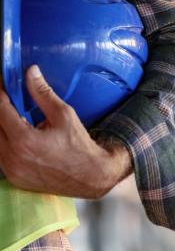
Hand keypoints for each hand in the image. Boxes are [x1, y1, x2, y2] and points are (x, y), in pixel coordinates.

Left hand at [0, 65, 132, 198]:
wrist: (89, 176)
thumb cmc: (79, 145)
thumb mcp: (64, 115)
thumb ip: (43, 93)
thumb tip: (31, 72)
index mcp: (23, 139)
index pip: (0, 109)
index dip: (0, 92)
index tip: (2, 82)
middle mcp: (12, 157)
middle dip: (1, 109)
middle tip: (10, 99)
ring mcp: (10, 171)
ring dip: (2, 126)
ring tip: (16, 116)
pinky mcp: (13, 178)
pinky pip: (1, 156)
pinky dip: (5, 142)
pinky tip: (18, 135)